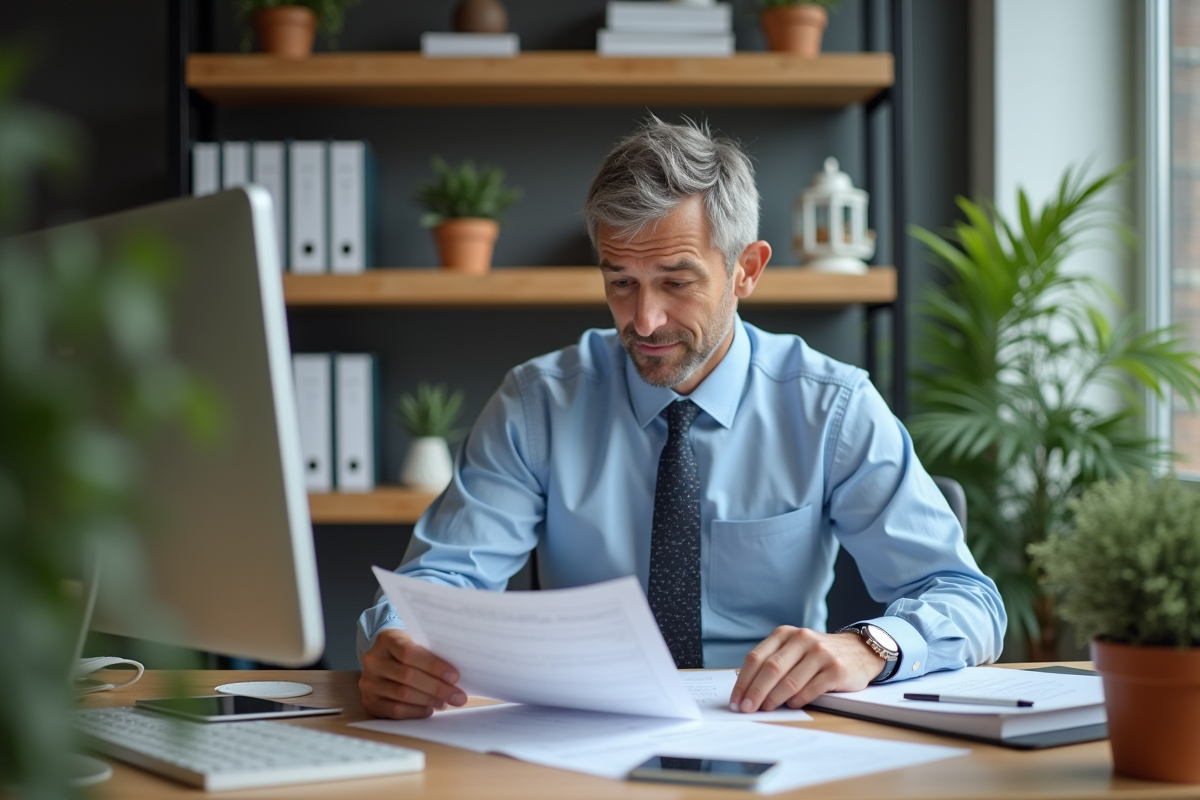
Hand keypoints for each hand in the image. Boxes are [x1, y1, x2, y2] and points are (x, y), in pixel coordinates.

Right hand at [359, 629, 467, 718]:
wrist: (381, 658)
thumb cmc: (405, 649)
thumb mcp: (415, 641)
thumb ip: (430, 652)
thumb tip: (455, 676)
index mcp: (386, 639)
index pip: (409, 652)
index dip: (433, 666)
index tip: (454, 676)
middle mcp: (373, 660)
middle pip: (407, 676)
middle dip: (437, 688)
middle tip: (458, 696)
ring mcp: (368, 682)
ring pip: (402, 695)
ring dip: (429, 701)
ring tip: (445, 702)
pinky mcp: (369, 701)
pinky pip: (395, 711)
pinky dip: (416, 711)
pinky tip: (429, 709)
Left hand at [729, 627, 886, 712]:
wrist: (859, 651)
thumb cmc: (818, 655)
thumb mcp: (794, 649)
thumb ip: (773, 662)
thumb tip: (747, 691)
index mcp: (785, 634)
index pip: (756, 658)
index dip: (743, 681)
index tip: (736, 700)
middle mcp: (802, 639)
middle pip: (771, 669)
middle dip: (755, 692)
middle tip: (747, 709)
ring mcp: (820, 653)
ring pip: (790, 681)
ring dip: (774, 699)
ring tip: (766, 709)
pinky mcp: (836, 669)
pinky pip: (811, 689)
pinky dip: (798, 700)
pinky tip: (792, 705)